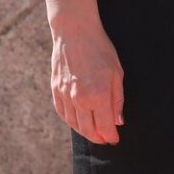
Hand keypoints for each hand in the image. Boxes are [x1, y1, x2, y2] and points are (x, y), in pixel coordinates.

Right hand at [51, 17, 124, 144]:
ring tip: (93, 133)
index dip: (110, 136)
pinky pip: (62, 113)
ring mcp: (65, 96)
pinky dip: (71, 121)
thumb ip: (117, 99)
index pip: (105, 126)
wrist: (75, 33)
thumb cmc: (101, 50)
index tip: (115, 140)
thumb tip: (118, 121)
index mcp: (99, 95)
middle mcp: (80, 99)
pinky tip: (78, 122)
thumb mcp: (117, 72)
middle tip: (105, 140)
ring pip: (74, 124)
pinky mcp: (55, 90)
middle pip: (88, 129)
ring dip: (84, 131)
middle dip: (98, 137)